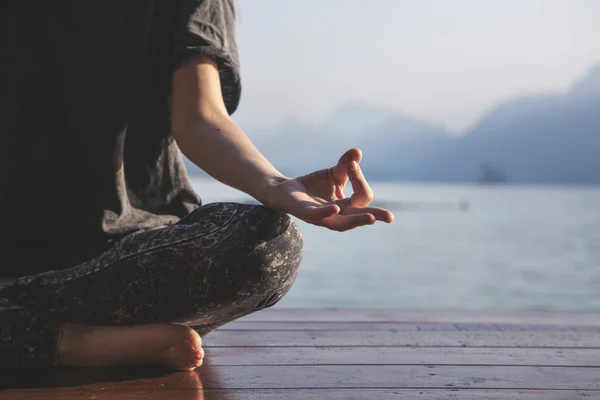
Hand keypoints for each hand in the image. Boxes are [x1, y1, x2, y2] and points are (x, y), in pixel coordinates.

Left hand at [263, 148, 393, 230]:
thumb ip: (346, 165)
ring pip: (342, 223)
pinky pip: (318, 216)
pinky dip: (327, 212)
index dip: (360, 179)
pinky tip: (335, 208)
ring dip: (357, 220)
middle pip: (359, 216)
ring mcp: (322, 217)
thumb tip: (357, 152)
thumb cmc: (313, 185)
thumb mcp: (333, 173)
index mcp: (346, 206)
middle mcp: (337, 215)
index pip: (362, 196)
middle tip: (390, 217)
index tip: (352, 163)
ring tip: (371, 218)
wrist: (285, 189)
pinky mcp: (306, 213)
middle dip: (375, 216)